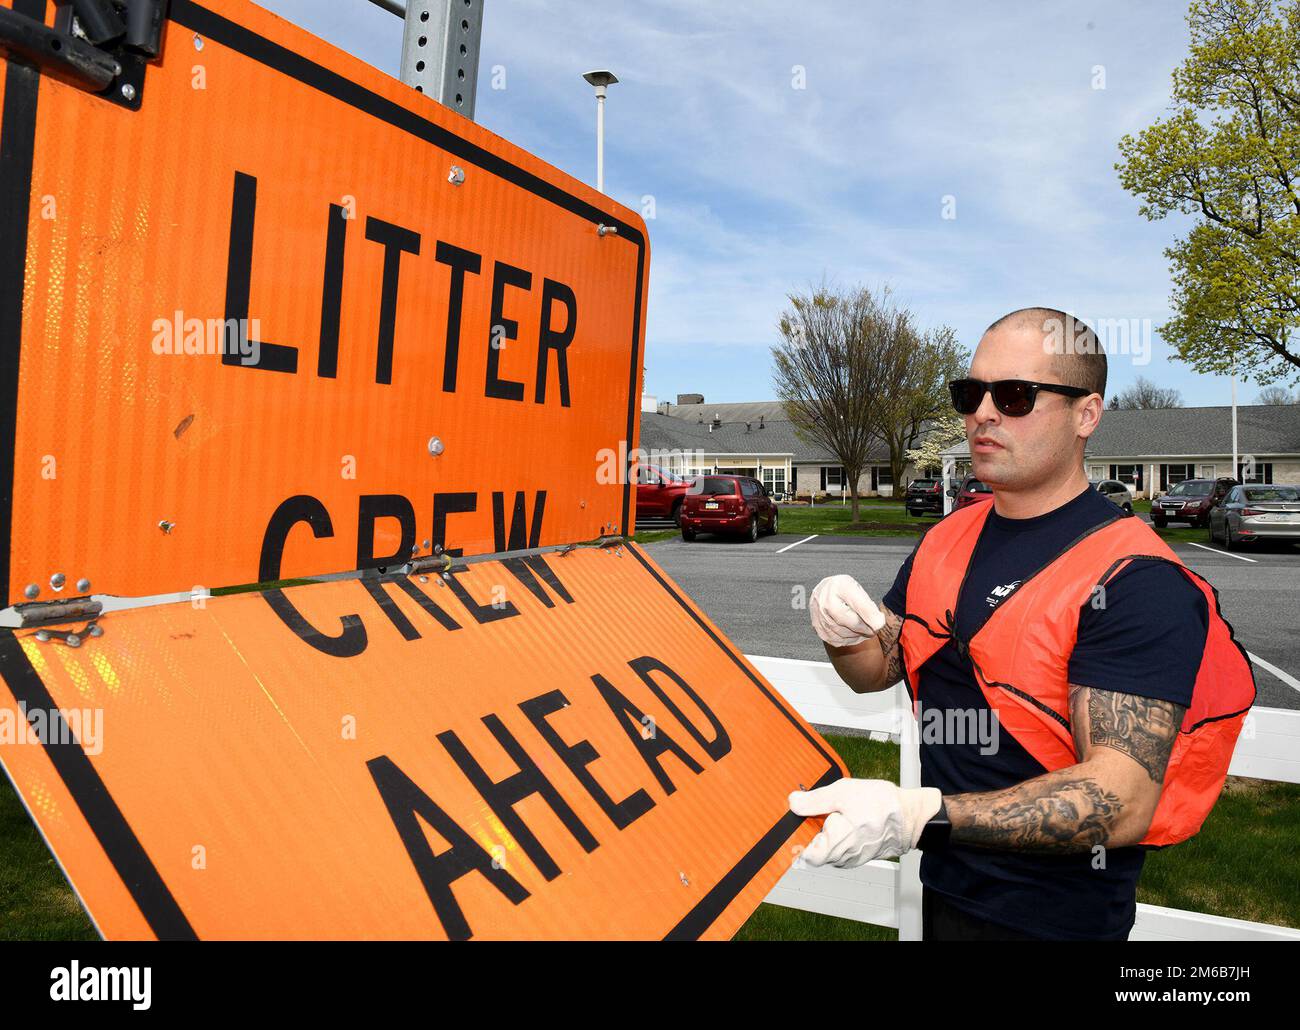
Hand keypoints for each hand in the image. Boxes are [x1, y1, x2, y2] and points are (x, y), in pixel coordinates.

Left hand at [789, 779, 941, 867]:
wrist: (912, 815)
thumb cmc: (882, 804)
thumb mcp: (843, 792)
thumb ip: (814, 800)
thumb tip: (794, 803)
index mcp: (837, 843)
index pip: (805, 856)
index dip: (797, 840)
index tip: (797, 825)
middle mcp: (844, 856)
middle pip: (815, 850)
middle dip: (813, 832)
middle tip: (820, 813)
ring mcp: (853, 858)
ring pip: (828, 850)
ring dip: (827, 834)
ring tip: (837, 815)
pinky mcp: (860, 855)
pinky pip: (841, 849)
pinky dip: (839, 836)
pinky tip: (847, 820)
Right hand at [809, 574, 886, 646]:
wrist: (824, 591)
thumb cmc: (844, 591)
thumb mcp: (858, 590)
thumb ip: (869, 607)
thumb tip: (878, 624)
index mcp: (840, 586)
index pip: (859, 605)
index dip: (872, 617)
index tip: (881, 623)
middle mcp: (825, 599)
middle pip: (852, 622)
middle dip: (866, 628)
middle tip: (874, 629)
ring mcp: (819, 615)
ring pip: (845, 634)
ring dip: (858, 635)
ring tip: (863, 629)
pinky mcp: (818, 628)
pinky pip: (838, 640)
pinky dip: (848, 639)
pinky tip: (852, 633)